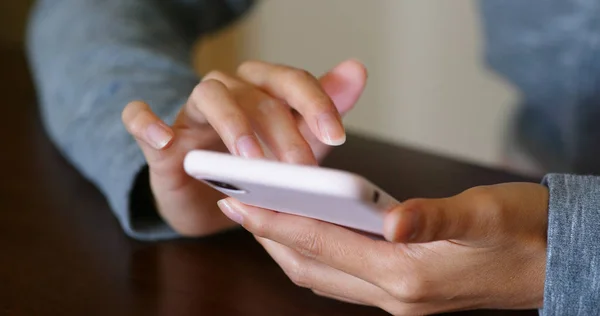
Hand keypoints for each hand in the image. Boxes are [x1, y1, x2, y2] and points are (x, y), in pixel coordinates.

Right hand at [121, 60, 366, 235]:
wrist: (205, 202)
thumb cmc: (250, 168)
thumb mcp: (293, 143)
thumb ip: (320, 109)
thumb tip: (357, 70)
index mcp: (262, 91)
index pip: (291, 82)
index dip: (316, 103)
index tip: (337, 135)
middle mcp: (229, 94)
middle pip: (257, 94)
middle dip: (282, 130)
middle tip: (299, 167)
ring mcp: (191, 115)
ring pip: (209, 95)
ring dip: (231, 123)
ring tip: (247, 158)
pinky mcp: (159, 139)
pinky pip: (140, 119)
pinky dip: (147, 122)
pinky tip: (162, 138)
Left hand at [217, 183, 548, 314]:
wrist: (554, 262)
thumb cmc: (524, 233)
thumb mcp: (486, 215)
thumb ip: (436, 217)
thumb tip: (392, 217)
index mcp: (408, 276)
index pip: (323, 245)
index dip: (278, 222)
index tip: (240, 201)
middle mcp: (395, 294)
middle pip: (311, 266)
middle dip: (269, 235)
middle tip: (236, 203)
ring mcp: (398, 296)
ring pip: (323, 273)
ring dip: (288, 244)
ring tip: (262, 214)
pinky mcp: (404, 288)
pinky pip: (343, 272)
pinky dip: (317, 250)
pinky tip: (310, 227)